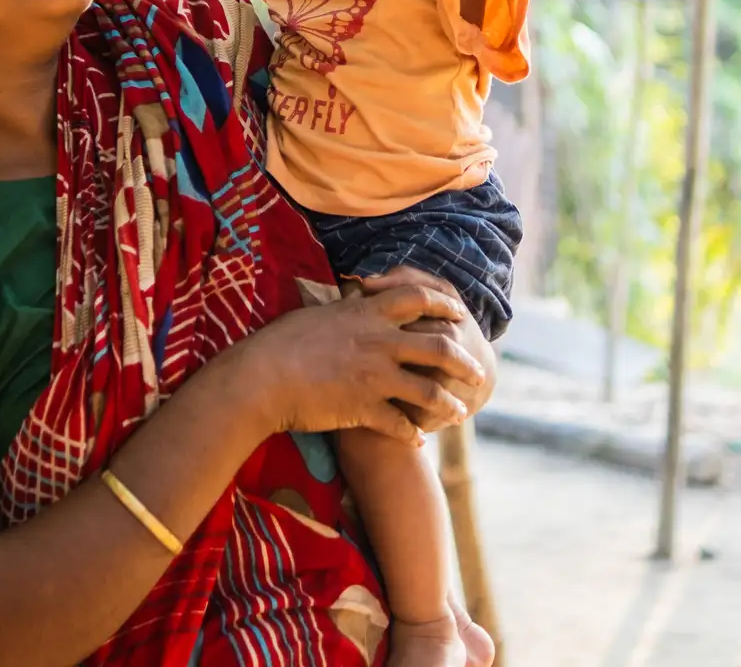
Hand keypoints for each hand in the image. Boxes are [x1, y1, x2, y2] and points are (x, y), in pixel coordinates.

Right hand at [229, 283, 485, 446]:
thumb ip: (345, 311)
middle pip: (439, 346)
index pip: (418, 298)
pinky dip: (412, 434)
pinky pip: (400, 425)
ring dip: (449, 403)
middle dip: (464, 361)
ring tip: (461, 413)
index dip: (443, 304)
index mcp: (367, 312)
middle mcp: (380, 341)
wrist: (262, 377)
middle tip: (478, 371)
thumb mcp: (317, 313)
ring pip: (429, 390)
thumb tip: (352, 301)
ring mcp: (375, 376)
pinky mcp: (366, 408)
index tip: (459, 314)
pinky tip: (419, 441)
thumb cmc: (279, 342)